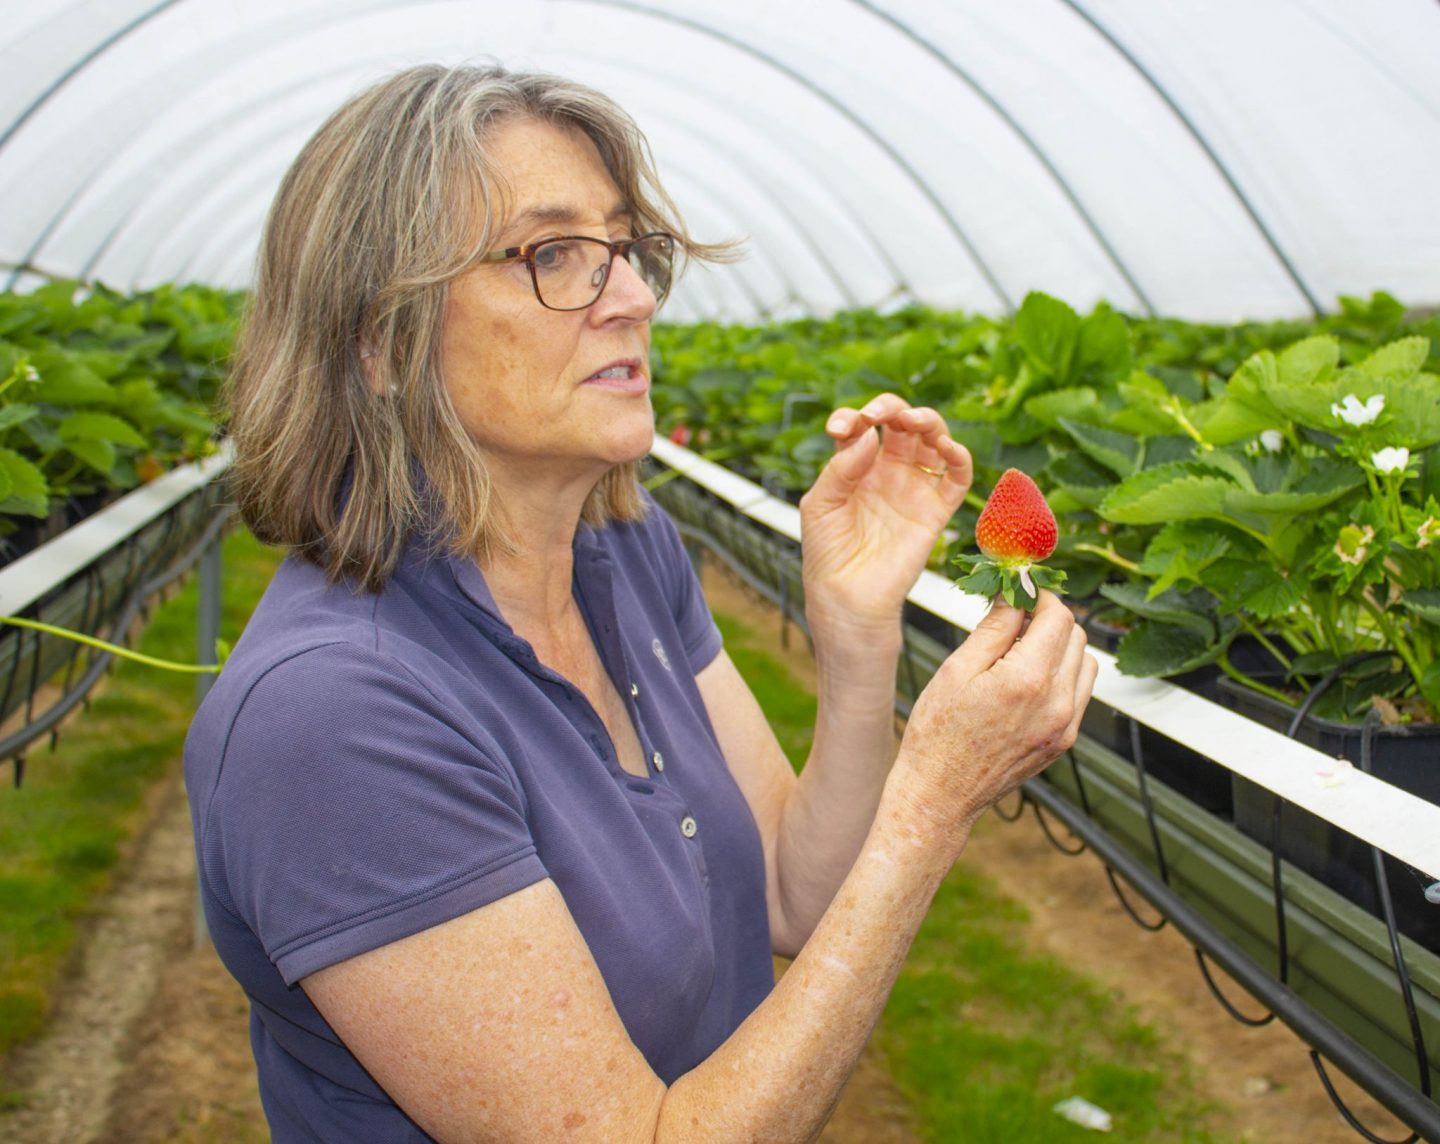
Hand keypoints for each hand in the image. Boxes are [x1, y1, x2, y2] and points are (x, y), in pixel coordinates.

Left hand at [799, 394, 972, 633]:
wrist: (847, 597)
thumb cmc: (827, 552)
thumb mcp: (820, 503)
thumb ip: (841, 467)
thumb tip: (870, 435)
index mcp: (856, 465)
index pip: (862, 426)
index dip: (854, 416)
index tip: (839, 428)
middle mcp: (888, 471)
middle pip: (902, 423)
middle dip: (893, 409)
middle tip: (880, 415)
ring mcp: (914, 488)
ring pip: (933, 440)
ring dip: (928, 421)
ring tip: (912, 421)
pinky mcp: (935, 510)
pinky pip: (957, 478)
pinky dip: (959, 457)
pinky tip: (945, 447)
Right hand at [887, 592, 1096, 842]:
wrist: (941, 792)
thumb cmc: (938, 732)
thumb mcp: (957, 670)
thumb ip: (994, 628)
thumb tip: (1016, 595)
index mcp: (1028, 680)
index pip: (1058, 617)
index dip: (1040, 597)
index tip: (1020, 595)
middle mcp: (1057, 703)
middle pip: (1076, 636)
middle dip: (1049, 619)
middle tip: (1015, 621)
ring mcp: (1066, 725)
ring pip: (1086, 662)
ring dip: (1061, 647)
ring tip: (1021, 652)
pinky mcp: (1065, 740)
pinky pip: (1080, 693)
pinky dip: (1063, 675)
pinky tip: (1029, 680)